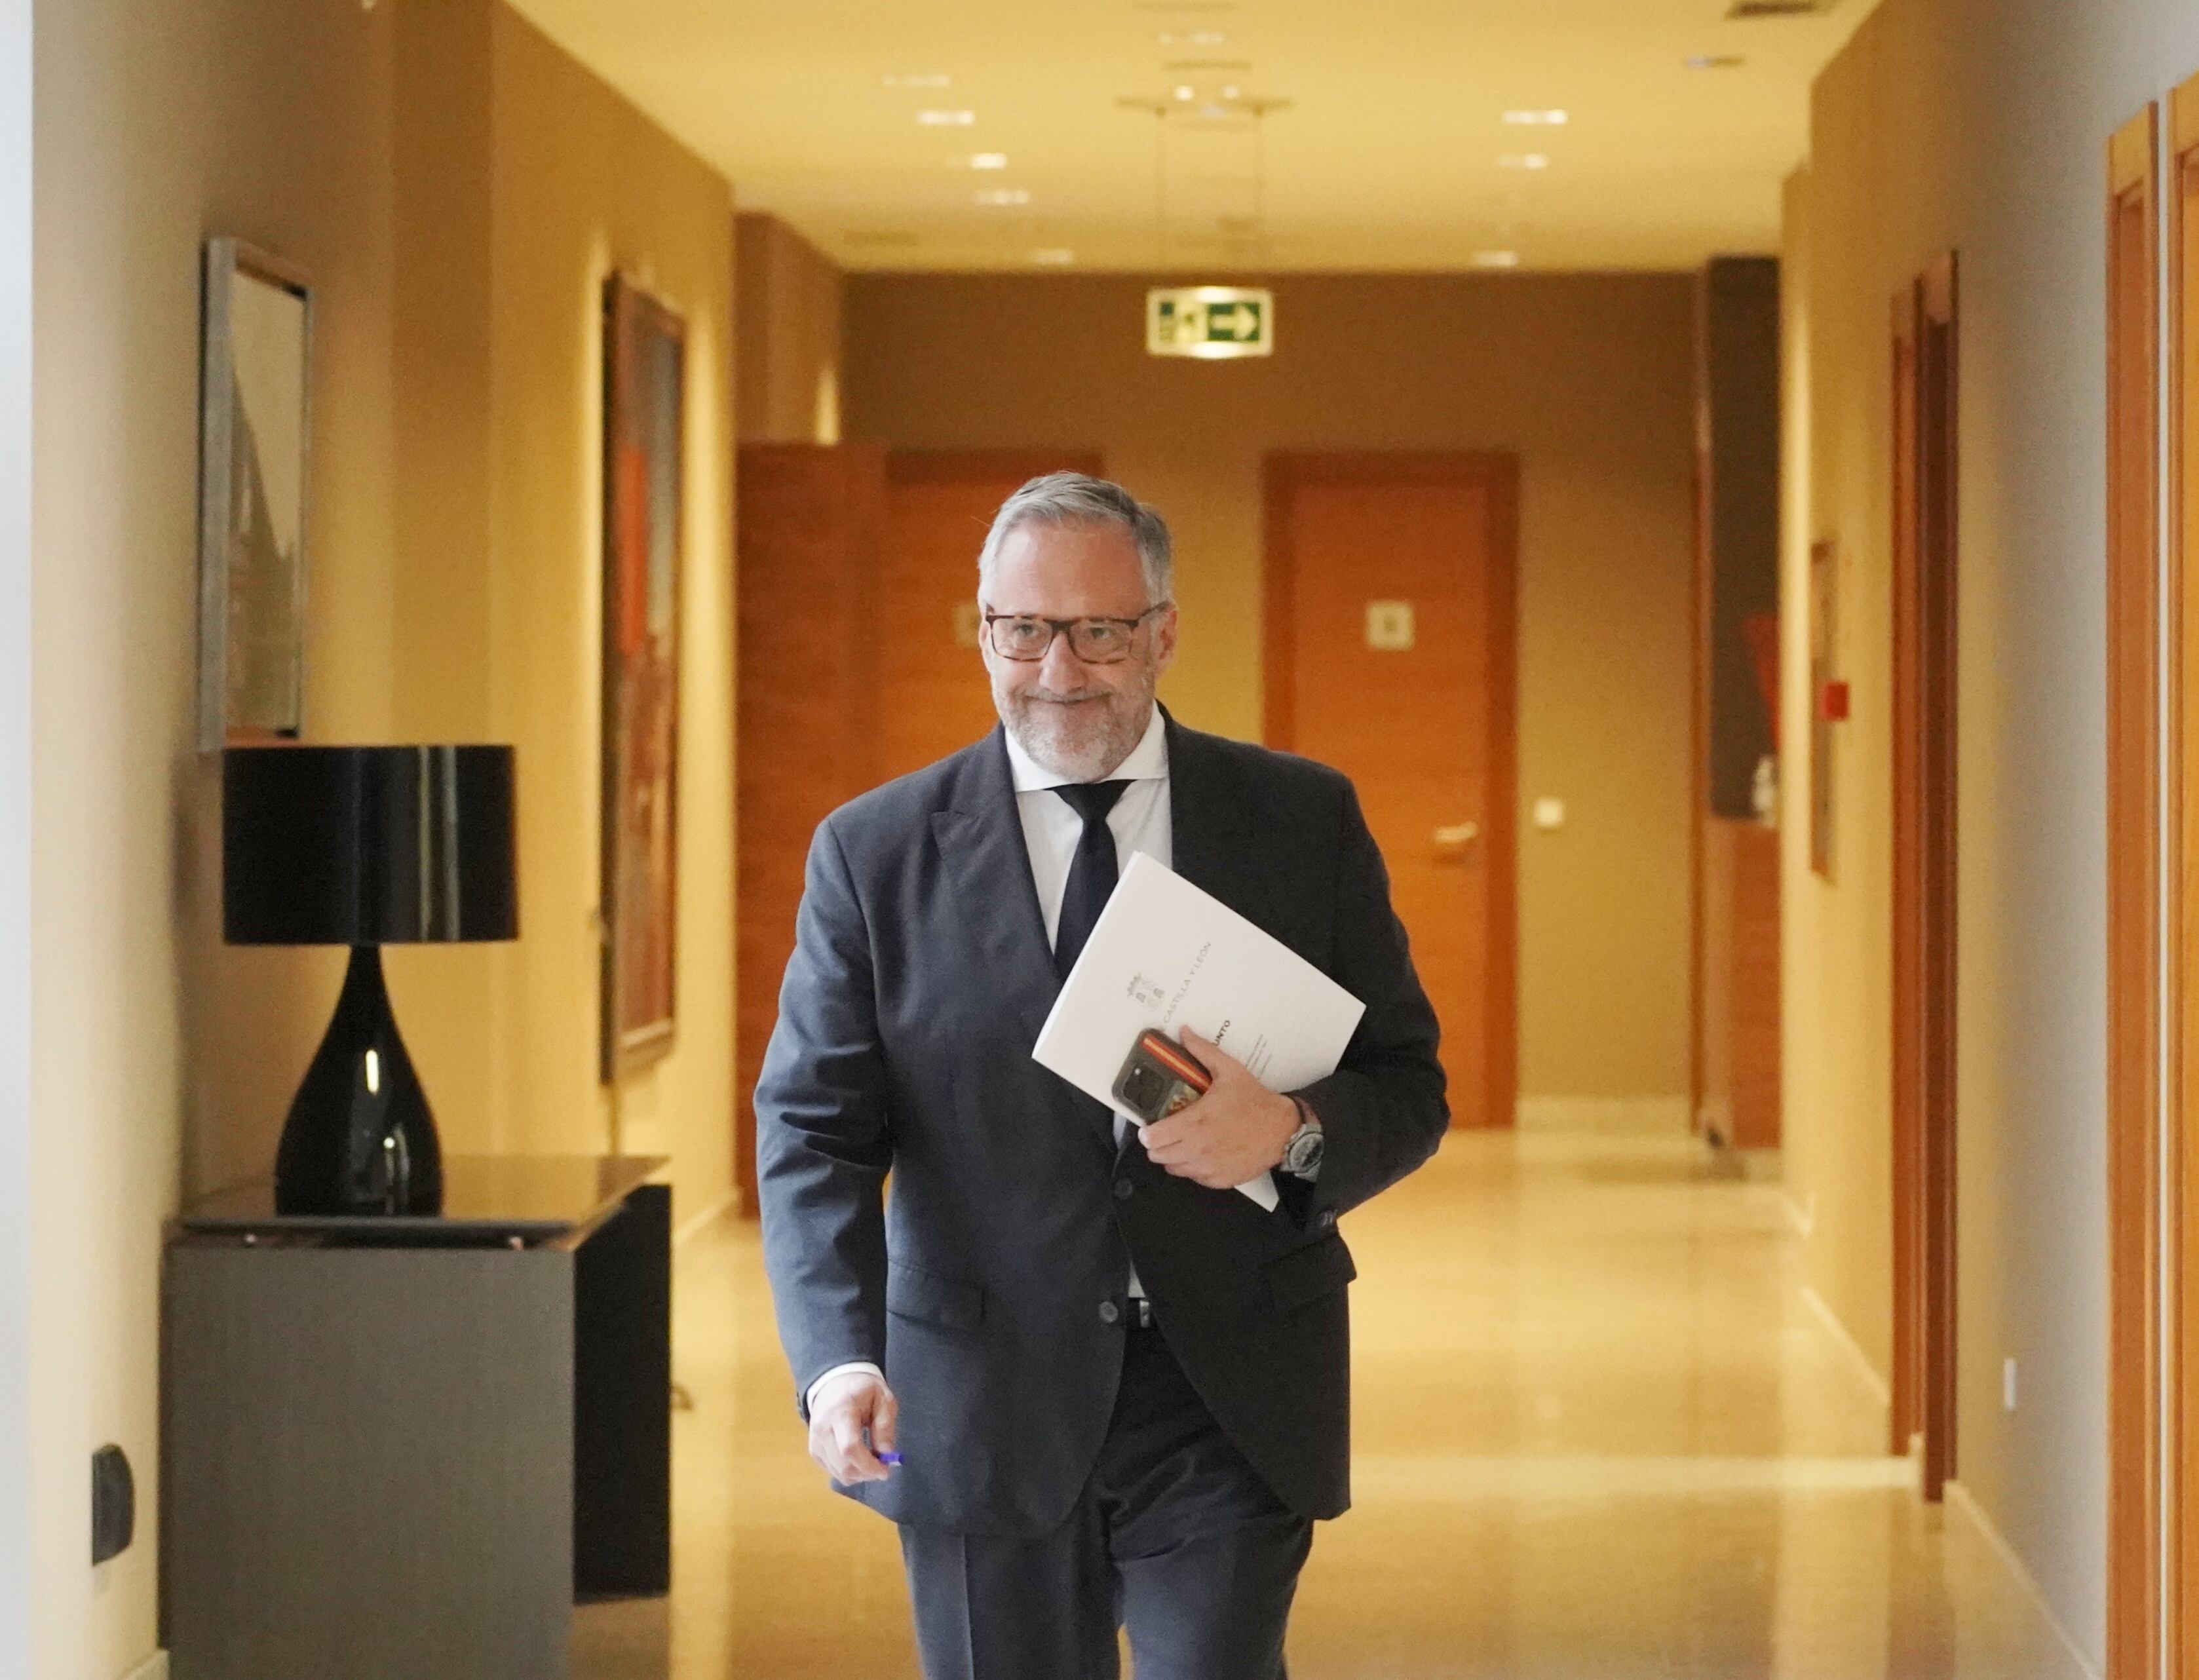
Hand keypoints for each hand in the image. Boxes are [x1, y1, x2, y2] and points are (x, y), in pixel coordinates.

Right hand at [808, 1369, 898, 1484]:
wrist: (834, 1381)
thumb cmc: (862, 1389)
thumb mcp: (882, 1399)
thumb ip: (885, 1426)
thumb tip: (887, 1455)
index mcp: (840, 1413)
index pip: (849, 1448)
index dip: (868, 1465)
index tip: (885, 1470)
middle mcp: (822, 1430)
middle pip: (843, 1466)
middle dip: (867, 1473)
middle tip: (882, 1466)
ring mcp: (815, 1442)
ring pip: (838, 1473)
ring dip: (859, 1474)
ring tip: (872, 1460)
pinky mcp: (814, 1450)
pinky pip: (833, 1470)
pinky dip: (849, 1471)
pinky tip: (858, 1458)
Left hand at [1139, 1029, 1299, 1189]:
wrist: (1283, 1130)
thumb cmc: (1256, 1103)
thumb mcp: (1229, 1071)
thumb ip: (1203, 1051)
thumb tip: (1185, 1034)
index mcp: (1194, 1122)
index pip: (1153, 1138)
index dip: (1148, 1132)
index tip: (1151, 1127)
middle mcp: (1198, 1148)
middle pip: (1157, 1156)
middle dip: (1157, 1144)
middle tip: (1166, 1134)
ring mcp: (1208, 1166)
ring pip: (1173, 1169)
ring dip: (1173, 1157)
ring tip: (1183, 1143)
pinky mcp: (1219, 1179)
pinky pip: (1193, 1178)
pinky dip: (1193, 1168)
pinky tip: (1202, 1154)